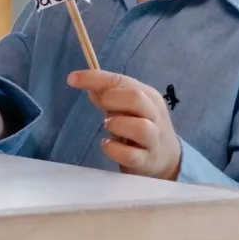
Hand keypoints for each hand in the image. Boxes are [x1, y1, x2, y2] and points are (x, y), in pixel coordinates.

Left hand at [67, 70, 181, 178]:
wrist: (167, 159)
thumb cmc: (140, 127)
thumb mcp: (127, 108)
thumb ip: (107, 95)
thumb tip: (83, 81)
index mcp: (148, 96)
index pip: (121, 81)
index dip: (95, 78)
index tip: (72, 79)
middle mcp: (154, 115)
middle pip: (136, 98)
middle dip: (111, 99)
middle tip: (103, 108)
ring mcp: (153, 139)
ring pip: (140, 127)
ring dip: (117, 124)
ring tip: (108, 126)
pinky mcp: (146, 161)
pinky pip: (130, 155)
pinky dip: (114, 149)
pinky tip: (107, 145)